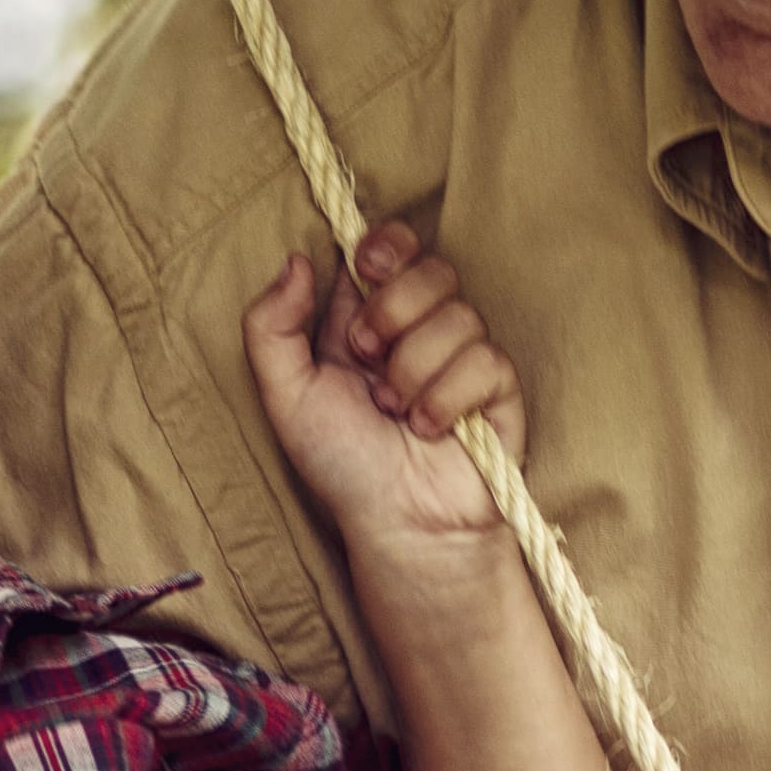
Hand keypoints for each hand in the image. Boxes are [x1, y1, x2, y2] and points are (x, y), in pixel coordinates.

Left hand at [242, 223, 521, 579]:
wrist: (399, 524)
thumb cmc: (343, 465)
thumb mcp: (285, 396)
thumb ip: (271, 327)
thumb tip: (296, 259)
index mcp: (369, 320)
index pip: (392, 248)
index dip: (385, 246)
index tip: (367, 267)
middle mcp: (419, 330)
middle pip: (430, 268)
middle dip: (393, 311)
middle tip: (368, 359)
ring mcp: (463, 356)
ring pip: (457, 315)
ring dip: (413, 369)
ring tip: (395, 413)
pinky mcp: (499, 387)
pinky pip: (484, 360)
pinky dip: (447, 399)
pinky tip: (430, 429)